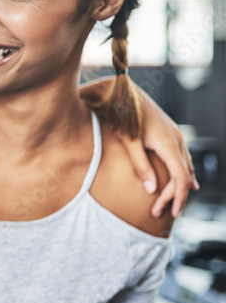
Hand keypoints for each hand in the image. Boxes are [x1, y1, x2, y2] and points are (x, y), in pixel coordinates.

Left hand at [125, 83, 196, 217]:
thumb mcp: (127, 141)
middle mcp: (176, 138)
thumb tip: (151, 190)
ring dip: (177, 185)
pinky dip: (181, 172)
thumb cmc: (119, 113)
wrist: (118, 88)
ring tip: (170, 203)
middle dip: (173, 196)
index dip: (178, 197)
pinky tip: (183, 180)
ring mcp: (174, 134)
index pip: (181, 178)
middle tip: (157, 213)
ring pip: (184, 165)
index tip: (171, 213)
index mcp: (168, 142)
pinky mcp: (168, 131)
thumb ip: (139, 165)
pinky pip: (180, 156)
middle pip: (183, 174)